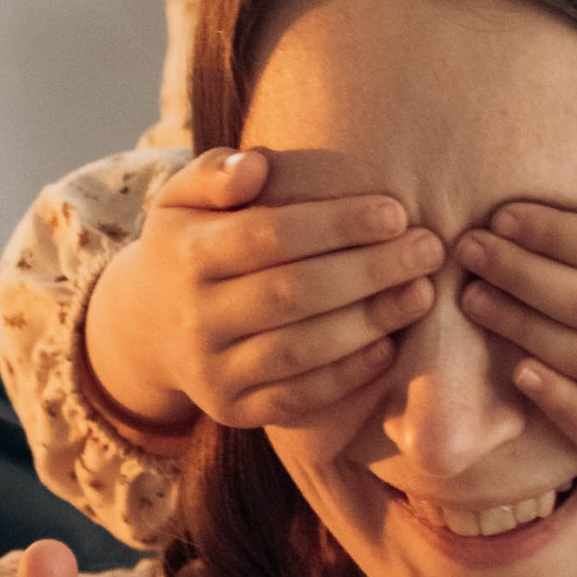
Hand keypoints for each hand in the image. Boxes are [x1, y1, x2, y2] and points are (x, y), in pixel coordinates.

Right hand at [83, 149, 443, 434]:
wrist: (147, 326)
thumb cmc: (191, 243)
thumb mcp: (184, 197)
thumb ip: (217, 172)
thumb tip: (257, 167)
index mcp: (187, 254)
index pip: (268, 236)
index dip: (337, 225)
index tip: (396, 213)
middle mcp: (195, 317)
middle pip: (292, 293)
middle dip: (369, 271)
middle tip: (428, 250)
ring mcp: (213, 370)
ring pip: (300, 350)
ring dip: (370, 322)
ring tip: (422, 293)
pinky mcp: (234, 410)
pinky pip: (298, 398)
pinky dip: (347, 376)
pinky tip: (389, 345)